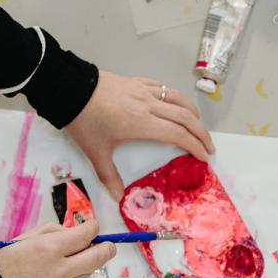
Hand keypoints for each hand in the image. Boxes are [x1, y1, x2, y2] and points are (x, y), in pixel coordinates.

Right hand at [0, 221, 115, 277]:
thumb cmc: (2, 266)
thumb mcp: (22, 239)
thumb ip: (50, 232)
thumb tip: (72, 231)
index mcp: (50, 247)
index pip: (86, 234)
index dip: (94, 228)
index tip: (93, 227)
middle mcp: (61, 267)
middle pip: (99, 256)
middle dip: (107, 248)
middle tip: (107, 245)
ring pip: (89, 271)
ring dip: (88, 263)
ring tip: (76, 258)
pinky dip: (74, 276)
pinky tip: (60, 274)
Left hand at [64, 70, 214, 196]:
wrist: (68, 89)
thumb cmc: (83, 120)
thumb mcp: (95, 151)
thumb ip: (109, 175)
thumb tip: (118, 196)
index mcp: (142, 124)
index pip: (179, 135)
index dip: (195, 146)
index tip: (203, 156)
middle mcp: (149, 106)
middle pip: (186, 118)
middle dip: (201, 133)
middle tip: (209, 146)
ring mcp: (144, 91)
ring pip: (179, 99)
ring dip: (193, 113)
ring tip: (198, 124)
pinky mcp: (136, 82)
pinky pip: (163, 88)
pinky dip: (175, 98)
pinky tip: (174, 104)